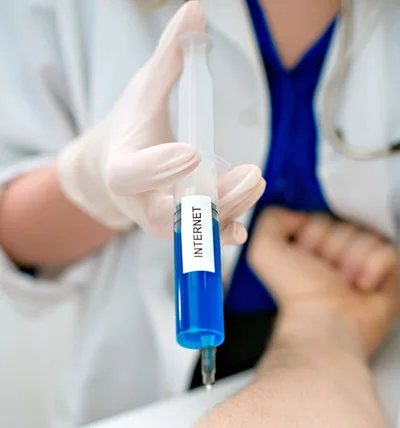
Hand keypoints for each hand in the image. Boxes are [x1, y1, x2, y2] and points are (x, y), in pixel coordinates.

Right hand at [57, 1, 264, 241]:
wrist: (117, 168)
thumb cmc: (133, 127)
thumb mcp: (145, 91)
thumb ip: (169, 58)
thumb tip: (196, 10)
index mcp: (122, 169)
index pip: (135, 173)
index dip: (160, 167)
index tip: (192, 152)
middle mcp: (141, 203)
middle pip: (169, 211)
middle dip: (207, 199)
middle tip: (248, 176)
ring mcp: (162, 221)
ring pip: (193, 226)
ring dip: (228, 209)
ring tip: (256, 181)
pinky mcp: (179, 228)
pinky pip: (202, 234)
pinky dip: (222, 232)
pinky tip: (242, 230)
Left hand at [247, 208, 399, 354]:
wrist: (325, 322)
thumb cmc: (298, 294)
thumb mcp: (265, 251)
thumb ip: (270, 221)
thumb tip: (295, 212)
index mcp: (312, 248)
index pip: (322, 216)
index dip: (313, 232)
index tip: (305, 251)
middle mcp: (339, 254)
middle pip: (346, 223)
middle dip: (332, 246)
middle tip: (324, 270)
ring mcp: (364, 262)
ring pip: (368, 235)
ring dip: (352, 259)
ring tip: (342, 281)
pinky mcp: (388, 274)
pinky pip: (388, 251)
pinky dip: (373, 268)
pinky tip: (361, 285)